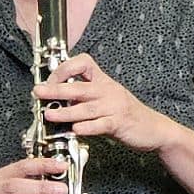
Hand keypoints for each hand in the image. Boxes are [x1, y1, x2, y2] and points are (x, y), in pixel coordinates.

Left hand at [35, 54, 171, 150]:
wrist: (155, 128)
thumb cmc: (127, 114)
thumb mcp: (108, 98)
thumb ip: (86, 96)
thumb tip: (58, 97)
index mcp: (104, 81)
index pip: (84, 63)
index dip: (64, 69)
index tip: (50, 79)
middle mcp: (108, 91)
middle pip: (79, 87)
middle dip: (56, 89)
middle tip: (38, 92)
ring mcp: (115, 107)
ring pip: (87, 108)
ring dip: (66, 112)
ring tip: (49, 114)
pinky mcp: (120, 123)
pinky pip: (101, 125)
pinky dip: (87, 127)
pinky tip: (75, 130)